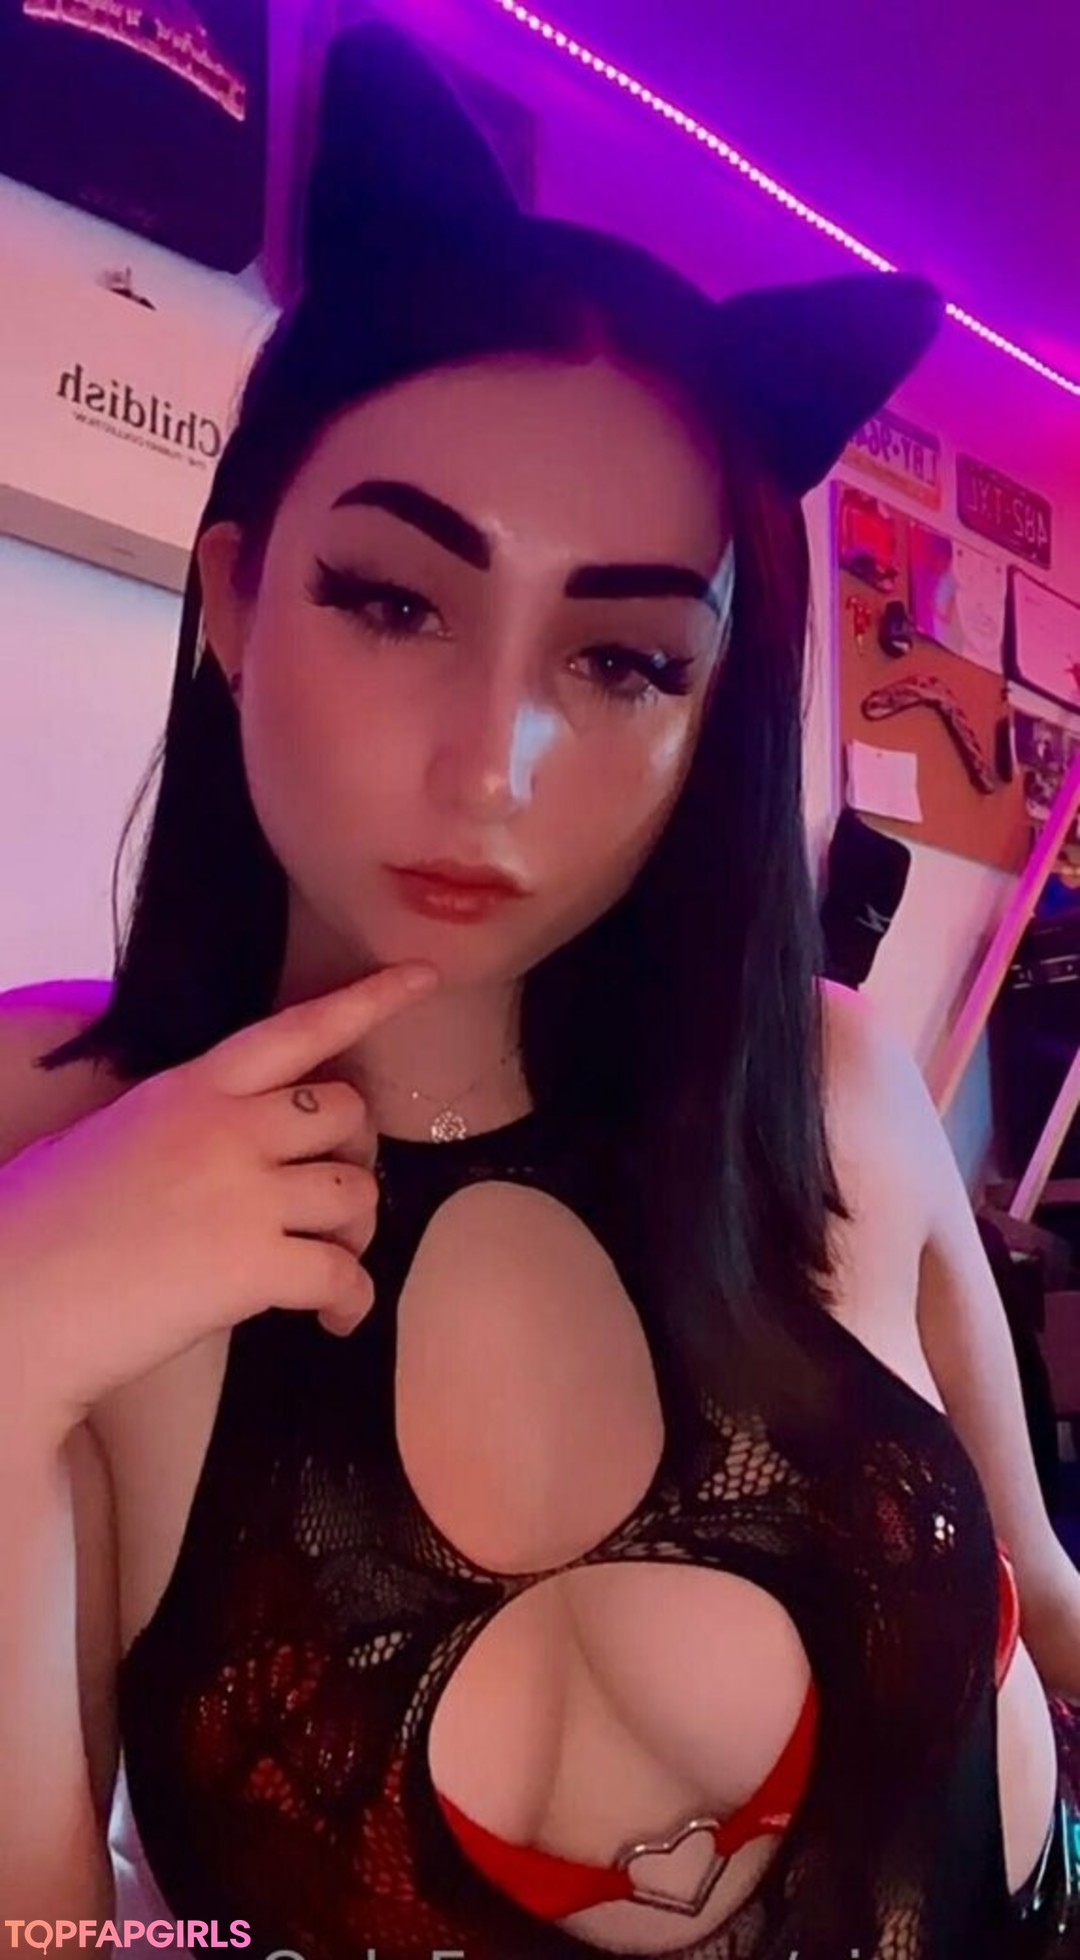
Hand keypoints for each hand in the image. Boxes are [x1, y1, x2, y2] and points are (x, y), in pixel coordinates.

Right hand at [0, 962, 438, 1443]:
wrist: (7, 1303)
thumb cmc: (34, 1229)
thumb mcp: (103, 1141)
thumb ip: (173, 1128)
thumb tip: (210, 1150)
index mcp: (186, 1089)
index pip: (296, 1029)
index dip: (369, 1000)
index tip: (425, 977)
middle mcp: (225, 1128)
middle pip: (347, 1113)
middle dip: (354, 1157)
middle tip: (333, 1206)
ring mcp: (243, 1194)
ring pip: (358, 1193)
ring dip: (357, 1234)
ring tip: (326, 1270)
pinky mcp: (251, 1265)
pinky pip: (343, 1273)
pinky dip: (351, 1300)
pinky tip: (330, 1319)